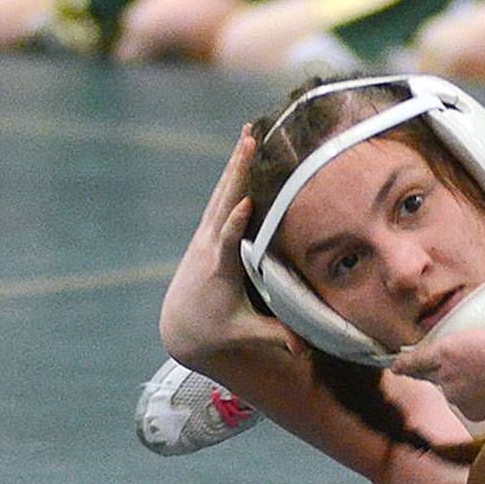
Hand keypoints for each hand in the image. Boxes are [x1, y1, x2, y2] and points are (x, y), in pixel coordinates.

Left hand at [158, 125, 300, 366]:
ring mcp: (205, 234)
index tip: (246, 203)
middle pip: (223, 203)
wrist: (180, 323)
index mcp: (220, 271)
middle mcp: (209, 246)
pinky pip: (221, 195)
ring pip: (222, 192)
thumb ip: (275, 337)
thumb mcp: (245, 335)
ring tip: (248, 133)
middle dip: (237, 174)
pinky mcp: (207, 230)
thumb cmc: (218, 330)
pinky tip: (243, 151)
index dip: (234, 224)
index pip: (226, 243)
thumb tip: (303, 350)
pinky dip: (233, 173)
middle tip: (249, 142)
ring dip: (235, 163)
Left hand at [392, 326, 484, 427]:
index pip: (416, 360)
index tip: (395, 367)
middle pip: (437, 377)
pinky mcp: (471, 413)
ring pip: (456, 392)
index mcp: (445, 350)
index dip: (404, 365)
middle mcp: (444, 375)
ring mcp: (456, 396)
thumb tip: (473, 362)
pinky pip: (471, 406)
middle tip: (472, 367)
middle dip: (448, 373)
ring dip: (468, 387)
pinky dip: (481, 400)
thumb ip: (471, 349)